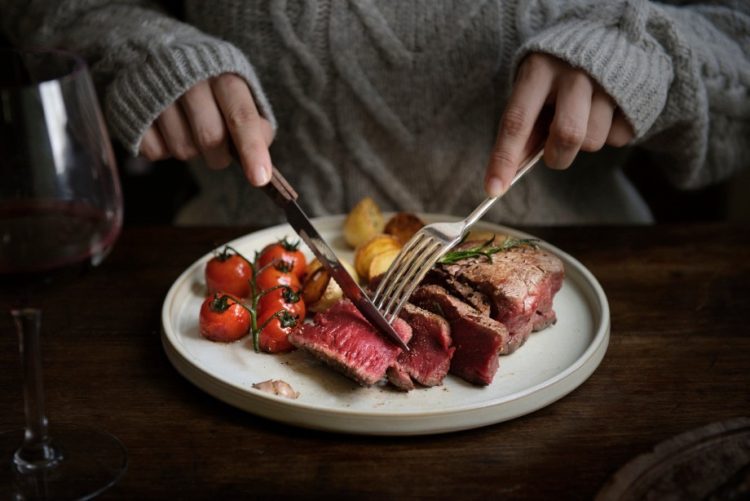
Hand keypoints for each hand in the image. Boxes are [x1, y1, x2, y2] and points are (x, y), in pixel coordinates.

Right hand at [139, 73, 273, 185]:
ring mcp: (157, 93)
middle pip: (211, 138)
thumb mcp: (237, 89)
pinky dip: (165, 150)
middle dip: (219, 156)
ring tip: (188, 129)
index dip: (252, 149)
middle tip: (217, 150)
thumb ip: (254, 120)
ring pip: (183, 150)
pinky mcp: (133, 110)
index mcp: (222, 74)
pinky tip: (166, 129)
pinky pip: (155, 152)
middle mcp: (189, 79)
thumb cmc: (207, 81)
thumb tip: (260, 149)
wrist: (153, 51)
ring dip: (192, 152)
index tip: (260, 179)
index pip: (241, 116)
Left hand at [485, 52, 633, 195]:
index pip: (517, 121)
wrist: (607, 39)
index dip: (504, 159)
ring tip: (582, 118)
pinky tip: (604, 113)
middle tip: (554, 153)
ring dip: (583, 144)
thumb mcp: (533, 89)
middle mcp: (575, 72)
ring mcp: (609, 82)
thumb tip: (506, 173)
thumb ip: (524, 127)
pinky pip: (618, 137)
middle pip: (567, 135)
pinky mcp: (635, 93)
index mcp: (539, 70)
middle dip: (557, 157)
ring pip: (593, 141)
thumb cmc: (557, 75)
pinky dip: (608, 135)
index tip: (493, 190)